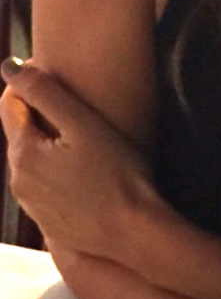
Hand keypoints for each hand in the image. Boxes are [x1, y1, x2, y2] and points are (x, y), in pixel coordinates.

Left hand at [0, 59, 152, 259]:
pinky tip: (85, 168)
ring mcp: (30, 204)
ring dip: (49, 142)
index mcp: (23, 153)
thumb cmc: (115, 174)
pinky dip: (56, 168)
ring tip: (84, 137)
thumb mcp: (83, 124)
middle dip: (40, 114)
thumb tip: (9, 65)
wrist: (131, 233)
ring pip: (32, 157)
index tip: (57, 75)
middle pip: (20, 131)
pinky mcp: (46, 220)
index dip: (30, 84)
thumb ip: (44, 92)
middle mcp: (17, 180)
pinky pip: (43, 182)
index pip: (9, 104)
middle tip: (76, 105)